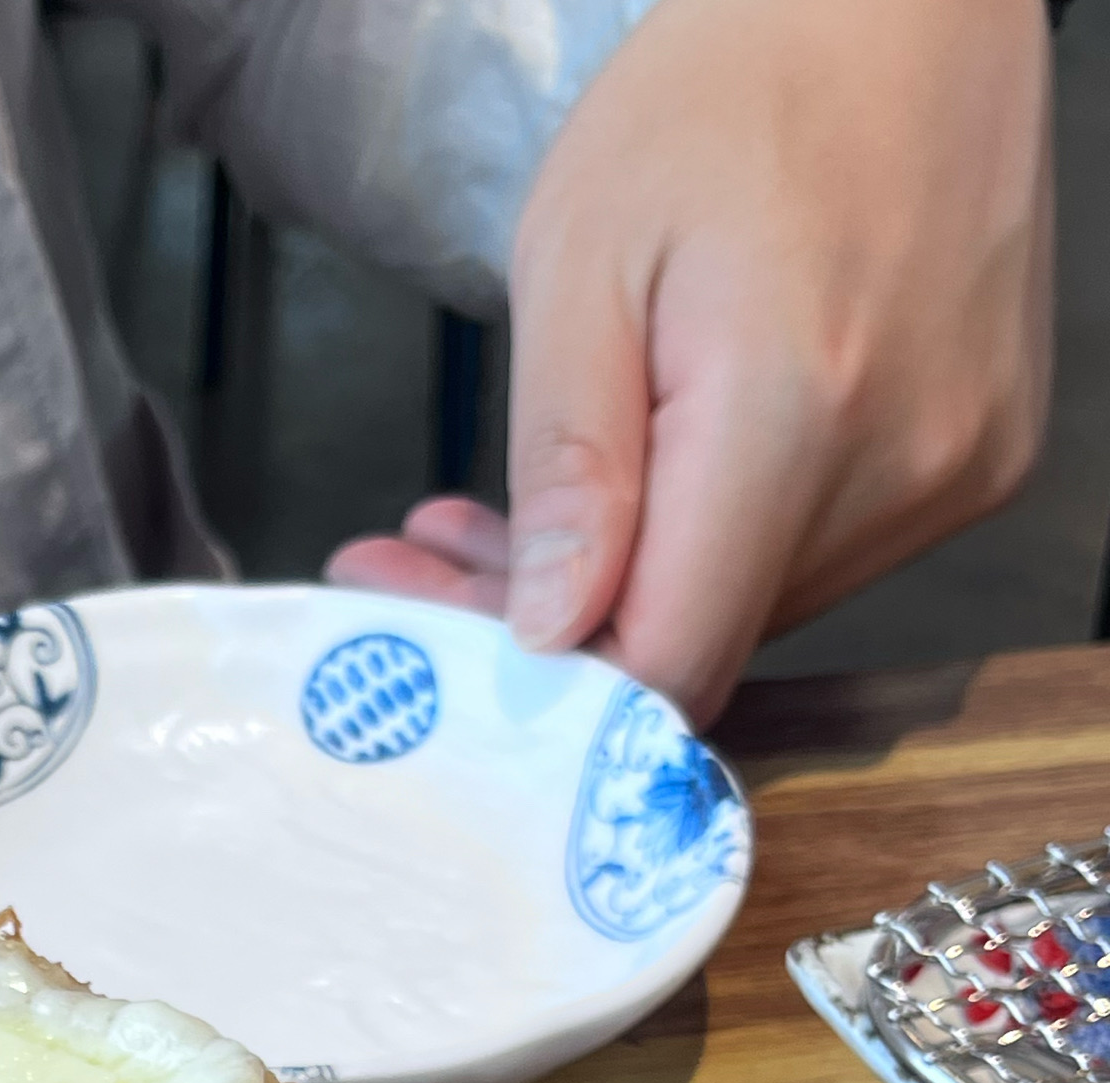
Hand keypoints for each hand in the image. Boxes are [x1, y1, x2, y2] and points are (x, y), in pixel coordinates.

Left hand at [325, 0, 1054, 724]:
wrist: (900, 0)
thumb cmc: (733, 85)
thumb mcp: (581, 256)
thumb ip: (567, 462)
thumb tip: (549, 627)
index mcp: (796, 413)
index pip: (667, 661)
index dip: (537, 686)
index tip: (427, 634)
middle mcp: (905, 465)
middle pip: (699, 640)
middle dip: (548, 624)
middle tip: (428, 558)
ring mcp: (960, 468)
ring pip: (748, 607)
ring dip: (623, 582)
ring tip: (515, 510)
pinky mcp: (982, 456)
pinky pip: (816, 554)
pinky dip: (711, 540)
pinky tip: (640, 477)